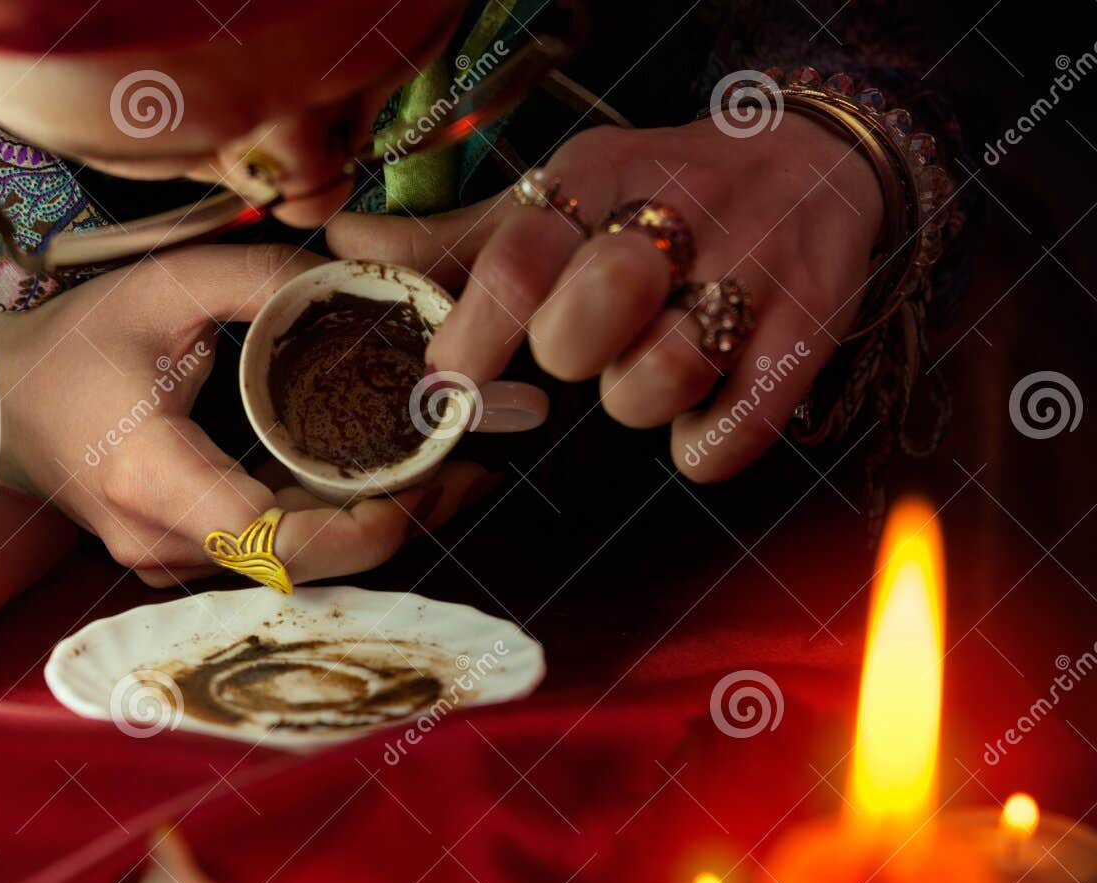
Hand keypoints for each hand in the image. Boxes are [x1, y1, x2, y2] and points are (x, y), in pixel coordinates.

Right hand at [0, 244, 492, 586]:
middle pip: (304, 562)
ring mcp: (168, 562)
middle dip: (396, 522)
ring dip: (373, 527)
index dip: (365, 523)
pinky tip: (383, 487)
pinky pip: (271, 556)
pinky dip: (333, 524)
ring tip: (447, 476)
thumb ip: (260, 280)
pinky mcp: (180, 560)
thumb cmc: (75, 345)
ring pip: (295, 567)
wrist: (2, 404)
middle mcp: (162, 541)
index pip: (276, 535)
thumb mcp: (164, 285)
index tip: (429, 478)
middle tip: (468, 471)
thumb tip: (354, 286)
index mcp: (154, 478)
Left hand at [327, 113, 883, 479]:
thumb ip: (455, 241)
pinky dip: (704, 444)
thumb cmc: (657, 198)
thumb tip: (343, 243)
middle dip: (567, 357)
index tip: (451, 377)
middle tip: (577, 355)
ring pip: (662, 374)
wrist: (815, 162)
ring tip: (644, 373)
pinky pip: (737, 425)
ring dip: (637, 401)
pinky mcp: (808, 330)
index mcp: (596, 179)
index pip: (517, 257)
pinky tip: (696, 417)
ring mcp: (750, 272)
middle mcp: (675, 216)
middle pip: (588, 315)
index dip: (473, 330)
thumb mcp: (562, 197)